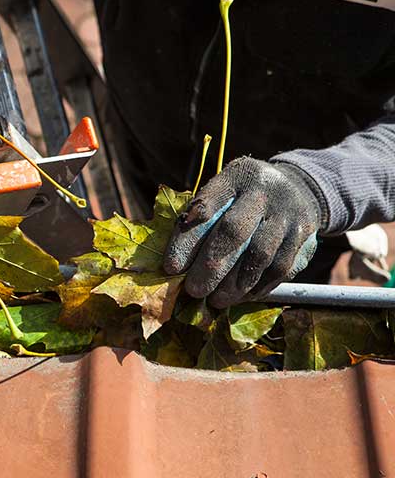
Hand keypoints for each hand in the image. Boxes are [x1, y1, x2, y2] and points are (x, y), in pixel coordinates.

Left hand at [164, 157, 324, 307]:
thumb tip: (176, 263)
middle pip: (234, 231)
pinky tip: (241, 297)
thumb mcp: (224, 191)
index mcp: (236, 176)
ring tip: (216, 300)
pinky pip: (281, 268)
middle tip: (194, 291)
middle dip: (211, 266)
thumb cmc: (245, 196)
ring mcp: (289, 213)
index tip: (171, 267)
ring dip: (235, 284)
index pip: (206, 206)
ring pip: (260, 255)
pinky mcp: (305, 236)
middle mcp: (265, 192)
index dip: (187, 238)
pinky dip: (258, 287)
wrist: (300, 187)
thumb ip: (202, 217)